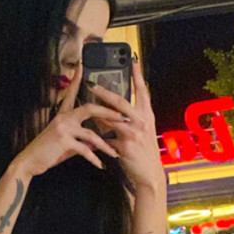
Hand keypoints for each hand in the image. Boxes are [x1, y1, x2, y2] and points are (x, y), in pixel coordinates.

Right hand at [12, 65, 126, 177]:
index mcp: (63, 115)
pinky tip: (100, 165)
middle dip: (109, 113)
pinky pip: (84, 149)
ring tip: (115, 153)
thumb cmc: (47, 151)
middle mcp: (63, 118)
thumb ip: (80, 139)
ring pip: (91, 133)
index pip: (72, 93)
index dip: (76, 80)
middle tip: (124, 118)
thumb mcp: (65, 141)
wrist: (29, 161)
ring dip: (105, 145)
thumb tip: (96, 143)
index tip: (82, 67)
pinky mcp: (63, 140)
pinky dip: (94, 158)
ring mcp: (63, 128)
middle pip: (90, 108)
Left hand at [87, 61, 165, 190]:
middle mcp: (143, 121)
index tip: (132, 60)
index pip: (143, 91)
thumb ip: (129, 118)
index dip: (138, 75)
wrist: (149, 173)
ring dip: (96, 112)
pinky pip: (106, 136)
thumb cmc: (144, 151)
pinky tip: (90, 135)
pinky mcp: (126, 145)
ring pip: (110, 118)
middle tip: (91, 83)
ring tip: (84, 105)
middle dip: (103, 91)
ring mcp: (134, 132)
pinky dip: (97, 136)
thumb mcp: (142, 131)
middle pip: (120, 101)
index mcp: (147, 114)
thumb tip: (108, 109)